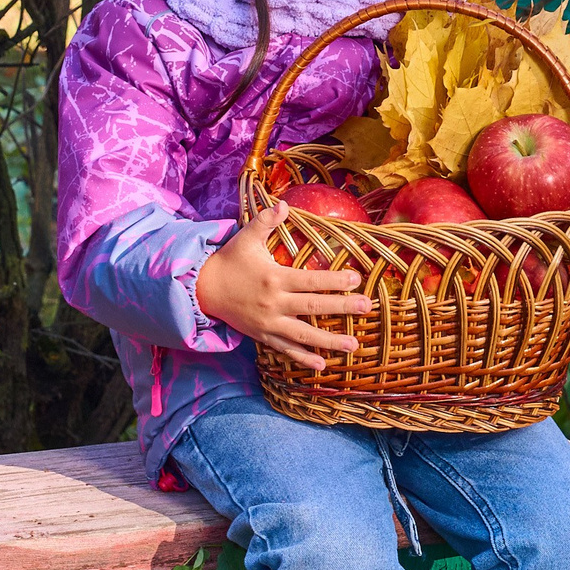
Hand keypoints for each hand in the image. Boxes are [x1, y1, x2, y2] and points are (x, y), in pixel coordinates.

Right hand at [195, 202, 369, 370]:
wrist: (203, 289)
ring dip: (329, 342)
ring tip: (353, 345)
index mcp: (274, 278)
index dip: (334, 280)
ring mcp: (268, 323)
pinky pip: (286, 349)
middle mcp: (274, 303)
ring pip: (303, 335)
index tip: (356, 279)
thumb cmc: (230, 261)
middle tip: (367, 306)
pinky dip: (303, 359)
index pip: (311, 280)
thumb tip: (284, 204)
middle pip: (313, 307)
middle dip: (342, 307)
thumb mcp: (246, 237)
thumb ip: (265, 221)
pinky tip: (322, 365)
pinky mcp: (262, 335)